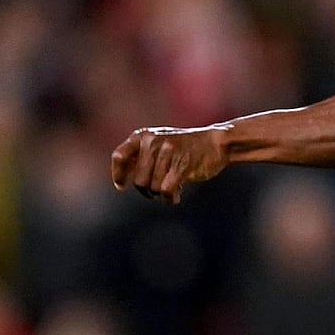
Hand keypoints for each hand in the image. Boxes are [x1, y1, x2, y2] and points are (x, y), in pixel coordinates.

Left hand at [110, 125, 229, 203]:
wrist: (216, 142)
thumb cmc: (187, 146)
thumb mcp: (160, 143)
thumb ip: (142, 155)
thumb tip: (121, 178)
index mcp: (144, 136)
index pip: (120, 156)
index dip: (118, 174)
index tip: (122, 186)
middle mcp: (153, 141)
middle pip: (139, 180)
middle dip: (147, 191)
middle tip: (157, 191)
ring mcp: (167, 152)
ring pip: (152, 187)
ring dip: (160, 195)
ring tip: (171, 192)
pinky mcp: (181, 165)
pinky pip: (165, 191)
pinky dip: (168, 199)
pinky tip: (175, 198)